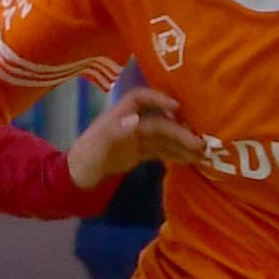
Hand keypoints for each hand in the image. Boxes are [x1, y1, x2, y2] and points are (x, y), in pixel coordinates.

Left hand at [67, 85, 194, 187]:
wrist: (76, 180)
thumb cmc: (84, 160)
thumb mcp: (97, 147)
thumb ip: (115, 132)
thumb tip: (138, 120)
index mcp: (119, 115)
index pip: (141, 99)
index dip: (159, 99)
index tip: (178, 108)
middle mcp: (131, 122)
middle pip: (159, 121)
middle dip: (179, 130)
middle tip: (200, 143)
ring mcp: (136, 138)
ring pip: (164, 137)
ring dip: (182, 143)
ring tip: (202, 153)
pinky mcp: (140, 152)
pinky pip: (161, 149)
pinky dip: (176, 153)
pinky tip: (191, 160)